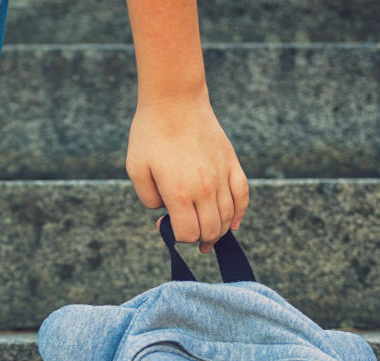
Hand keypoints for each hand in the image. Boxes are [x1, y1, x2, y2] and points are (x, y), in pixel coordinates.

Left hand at [126, 94, 248, 251]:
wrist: (175, 101)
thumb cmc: (150, 134)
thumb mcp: (136, 170)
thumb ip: (149, 199)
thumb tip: (165, 212)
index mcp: (179, 193)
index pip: (188, 233)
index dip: (177, 238)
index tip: (168, 227)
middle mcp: (205, 188)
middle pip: (211, 230)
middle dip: (200, 240)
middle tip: (191, 240)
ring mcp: (221, 175)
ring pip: (228, 217)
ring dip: (218, 231)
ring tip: (208, 236)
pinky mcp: (231, 163)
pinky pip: (243, 195)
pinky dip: (239, 213)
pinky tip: (233, 224)